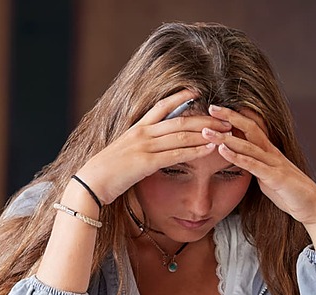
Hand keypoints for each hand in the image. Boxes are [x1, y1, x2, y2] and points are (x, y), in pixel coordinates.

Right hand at [75, 91, 231, 203]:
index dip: (180, 97)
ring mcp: (144, 147)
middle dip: (204, 117)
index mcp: (136, 129)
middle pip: (179, 120)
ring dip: (206, 132)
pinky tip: (210, 148)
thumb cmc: (104, 172)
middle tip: (226, 115)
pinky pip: (176, 154)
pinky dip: (196, 150)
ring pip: (181, 135)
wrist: (90, 183)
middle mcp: (142, 133)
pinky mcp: (146, 163)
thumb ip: (136, 147)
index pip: (161, 106)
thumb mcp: (121, 153)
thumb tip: (146, 148)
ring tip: (226, 131)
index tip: (197, 91)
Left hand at [203, 105, 315, 249]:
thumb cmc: (287, 191)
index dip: (234, 117)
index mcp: (268, 150)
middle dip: (230, 117)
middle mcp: (271, 152)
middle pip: (249, 128)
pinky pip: (253, 165)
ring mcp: (274, 163)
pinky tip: (223, 150)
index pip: (250, 127)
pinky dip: (237, 157)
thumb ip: (252, 164)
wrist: (311, 205)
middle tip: (210, 107)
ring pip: (248, 145)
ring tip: (207, 132)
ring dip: (226, 138)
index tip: (216, 109)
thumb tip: (237, 158)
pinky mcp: (275, 177)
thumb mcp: (266, 174)